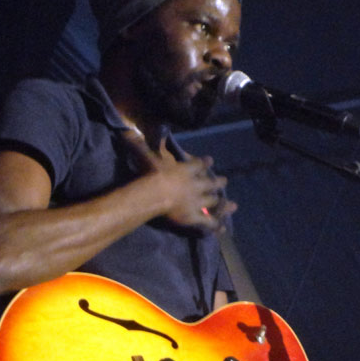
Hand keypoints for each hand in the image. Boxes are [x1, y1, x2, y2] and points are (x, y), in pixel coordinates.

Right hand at [121, 130, 236, 230]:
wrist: (158, 192)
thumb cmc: (153, 174)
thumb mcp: (147, 157)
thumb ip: (140, 145)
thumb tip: (127, 131)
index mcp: (187, 170)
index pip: (198, 165)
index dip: (204, 163)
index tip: (210, 160)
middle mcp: (196, 184)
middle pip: (210, 183)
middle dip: (218, 182)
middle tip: (225, 181)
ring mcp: (198, 201)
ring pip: (213, 202)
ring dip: (222, 203)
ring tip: (232, 204)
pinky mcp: (196, 216)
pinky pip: (208, 222)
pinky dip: (216, 225)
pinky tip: (223, 228)